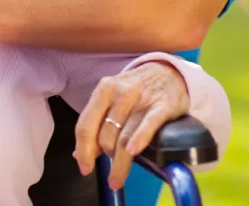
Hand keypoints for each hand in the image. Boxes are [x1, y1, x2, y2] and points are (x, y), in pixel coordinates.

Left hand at [74, 61, 189, 189]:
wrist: (169, 71)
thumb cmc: (137, 89)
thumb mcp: (112, 99)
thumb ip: (96, 123)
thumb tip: (79, 154)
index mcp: (104, 90)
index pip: (85, 125)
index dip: (83, 151)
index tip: (85, 169)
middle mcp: (120, 92)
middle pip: (105, 135)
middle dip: (105, 157)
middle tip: (111, 169)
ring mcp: (142, 98)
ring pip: (124, 137)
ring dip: (119, 162)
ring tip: (118, 178)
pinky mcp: (163, 105)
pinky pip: (148, 124)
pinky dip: (139, 139)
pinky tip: (133, 152)